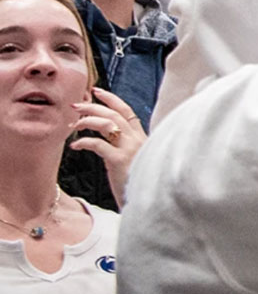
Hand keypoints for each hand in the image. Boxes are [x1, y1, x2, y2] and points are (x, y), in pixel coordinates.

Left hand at [71, 88, 145, 206]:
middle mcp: (138, 140)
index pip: (127, 111)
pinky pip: (97, 144)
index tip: (97, 91)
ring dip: (87, 120)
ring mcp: (130, 149)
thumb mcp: (137, 160)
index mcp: (142, 138)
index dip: (112, 99)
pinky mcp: (120, 160)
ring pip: (107, 123)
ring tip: (73, 125)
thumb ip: (128, 147)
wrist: (149, 201)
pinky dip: (84, 141)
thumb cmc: (139, 183)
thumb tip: (110, 137)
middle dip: (93, 106)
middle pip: (114, 113)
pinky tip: (75, 145)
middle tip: (76, 105)